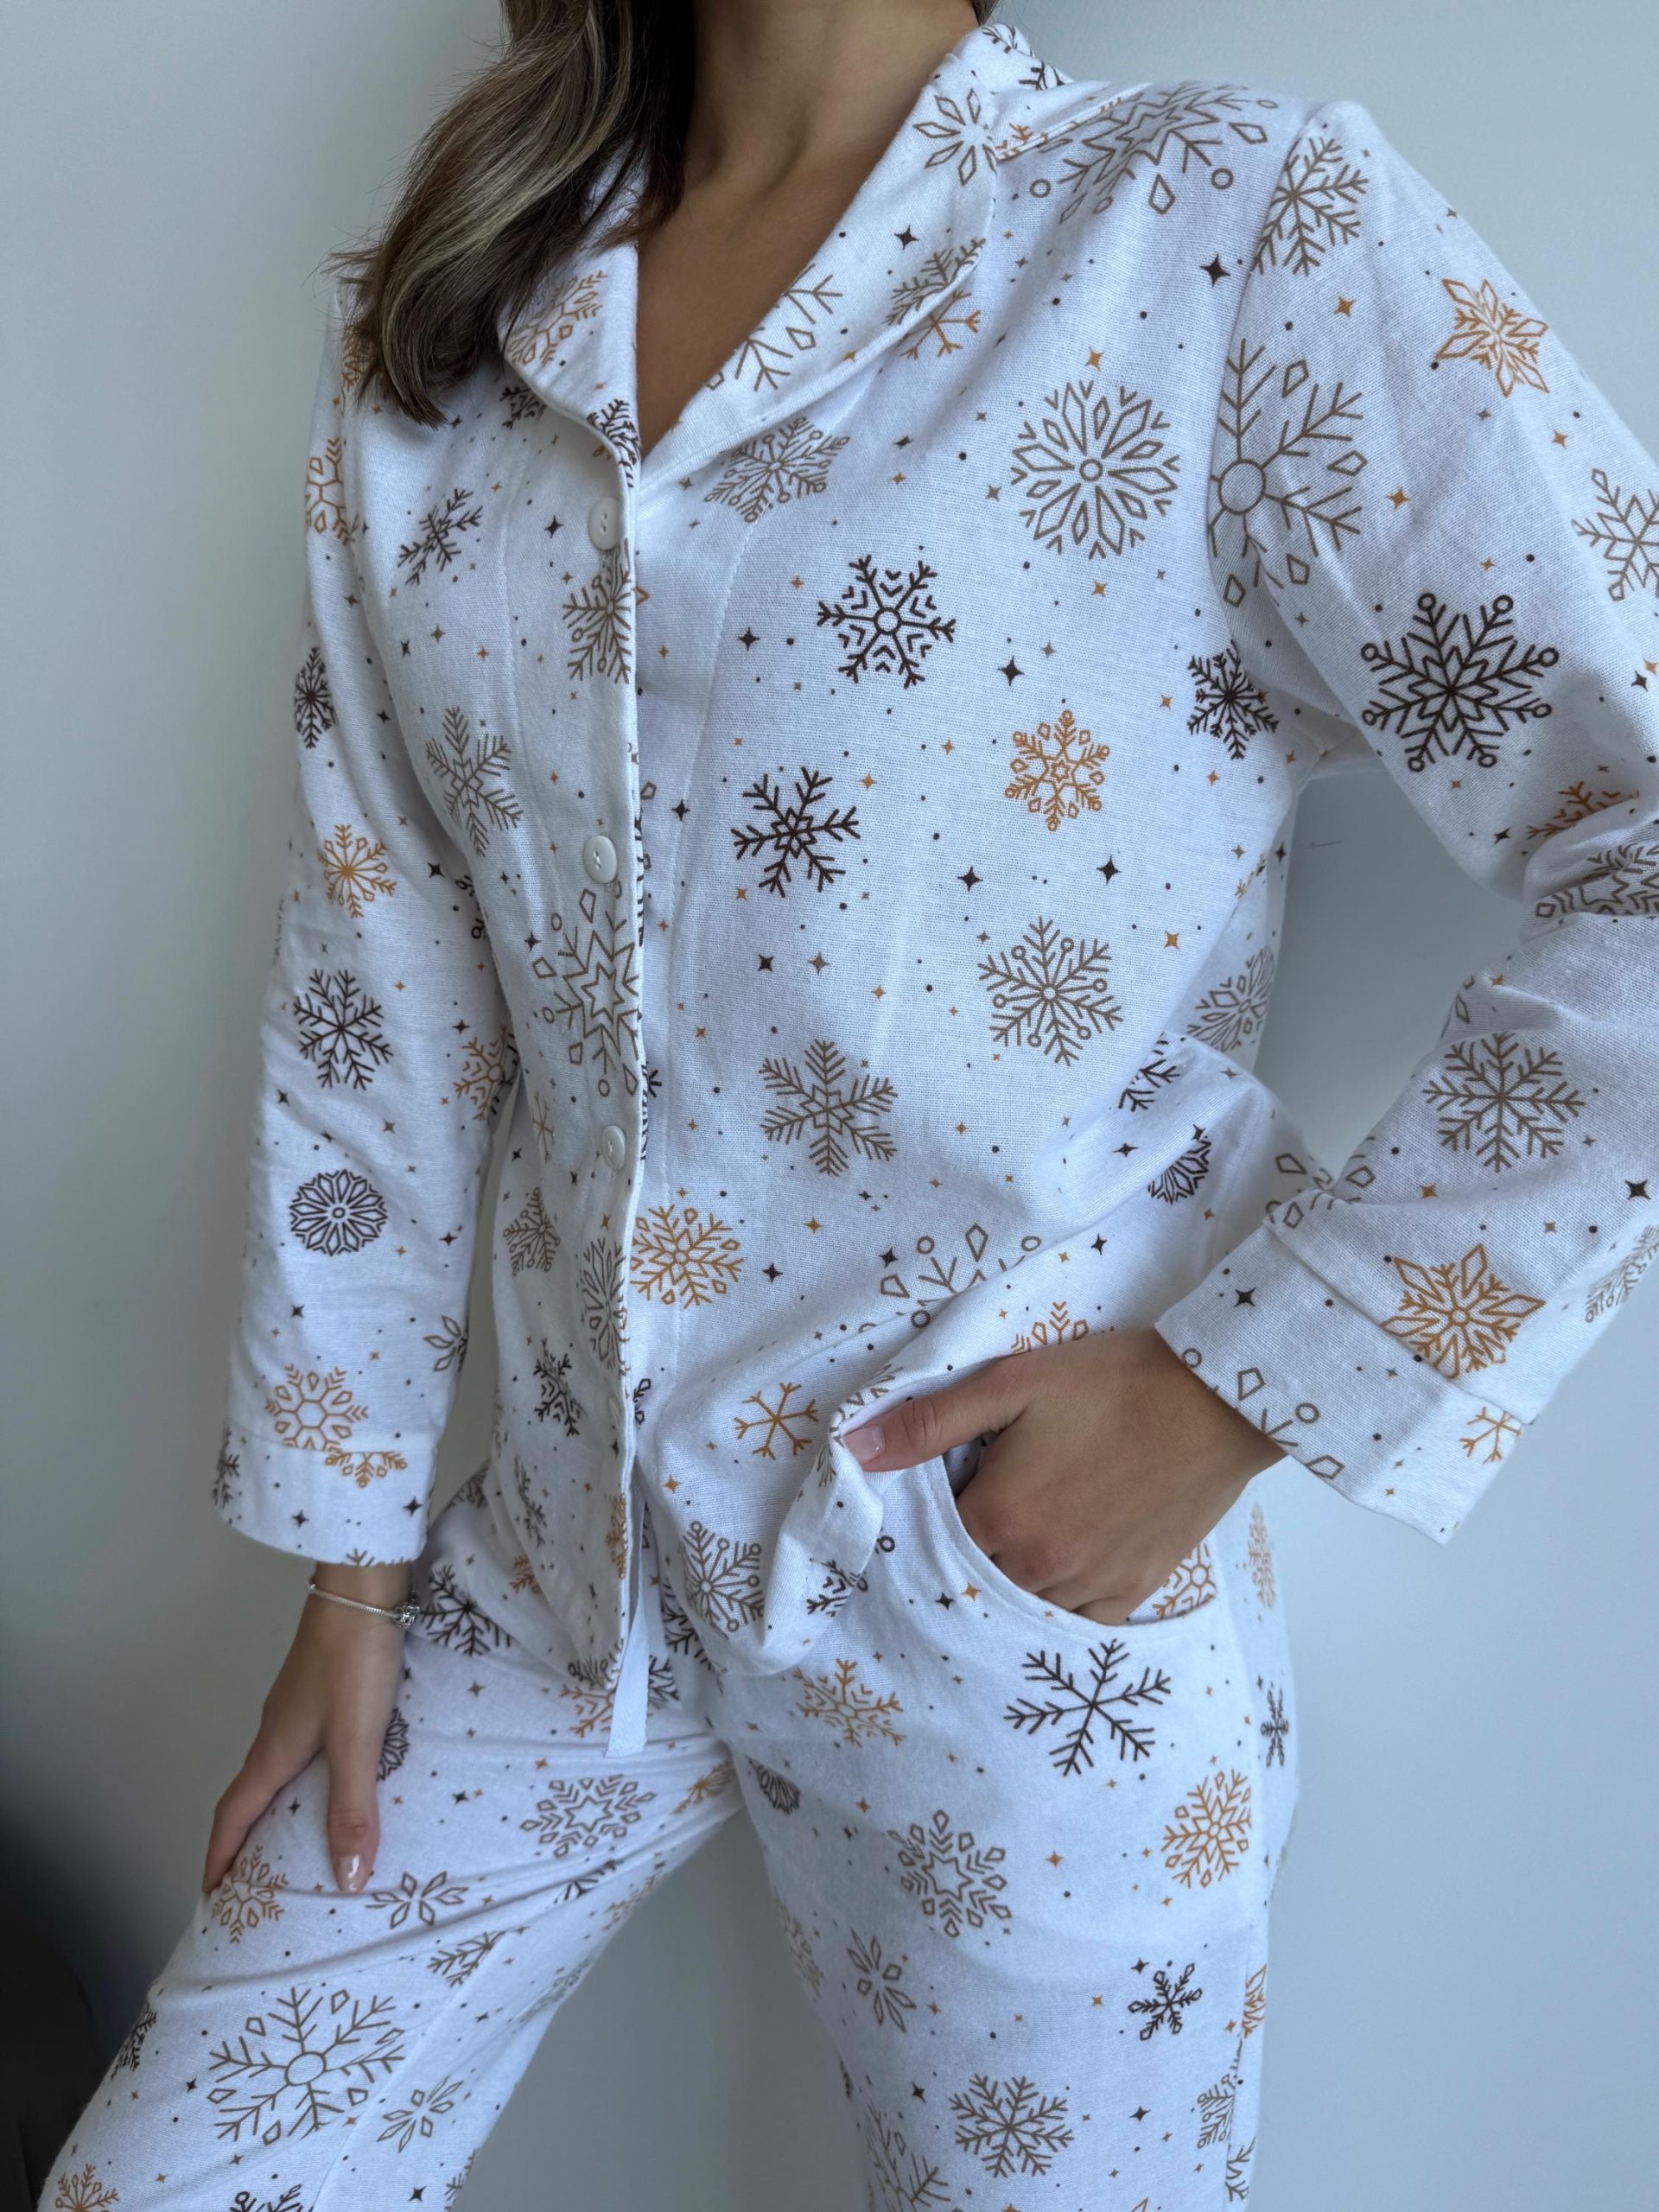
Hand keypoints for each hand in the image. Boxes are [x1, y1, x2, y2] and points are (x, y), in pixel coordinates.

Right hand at [201, 1561, 411, 1898]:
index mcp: (273, 1751)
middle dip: (242, 1841)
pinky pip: (300, 1747)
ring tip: (292, 1840)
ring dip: (273, 1807)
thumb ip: (352, 1808)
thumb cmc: (354, 1661)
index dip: (219, 1857)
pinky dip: (304, 1776)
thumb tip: (347, 1881)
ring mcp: (295, 1707)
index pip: (232, 1816)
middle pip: (248, 1797)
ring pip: (274, 1770)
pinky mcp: (319, 1688)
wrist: (363, 1589)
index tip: (210, 1894)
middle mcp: (275, 1732)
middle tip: (250, 1881)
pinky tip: (335, 1777)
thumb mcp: (357, 1741)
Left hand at [841, 1329, 1284, 1624]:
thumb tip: (852, 1451)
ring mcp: (1091, 1584)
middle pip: (976, 1583)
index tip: (939, 1500)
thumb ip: (928, 1423)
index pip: (934, 1545)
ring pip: (1026, 1607)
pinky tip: (1060, 1576)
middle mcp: (1039, 1566)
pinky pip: (1081, 1623)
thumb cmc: (1110, 1383)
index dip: (931, 1524)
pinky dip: (1061, 1606)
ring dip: (1011, 1583)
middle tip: (982, 1520)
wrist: (1213, 1399)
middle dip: (966, 1559)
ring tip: (1021, 1543)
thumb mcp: (1010, 1384)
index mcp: (1000, 1517)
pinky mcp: (1135, 1588)